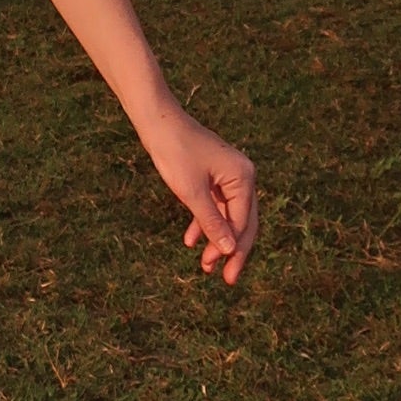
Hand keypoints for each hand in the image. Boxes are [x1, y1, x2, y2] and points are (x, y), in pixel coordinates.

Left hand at [144, 105, 257, 284]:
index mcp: (244, 178)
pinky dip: (205, 222)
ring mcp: (228, 175)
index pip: (244, 223)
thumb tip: (229, 250)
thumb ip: (212, 222)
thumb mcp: (192, 193)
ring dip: (216, 239)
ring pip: (227, 215)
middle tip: (225, 279)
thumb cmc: (174, 153)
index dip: (235, 251)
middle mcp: (242, 176)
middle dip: (232, 250)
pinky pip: (214, 204)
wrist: (156, 121)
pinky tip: (191, 240)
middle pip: (242, 221)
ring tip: (205, 265)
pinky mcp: (213, 175)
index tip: (224, 274)